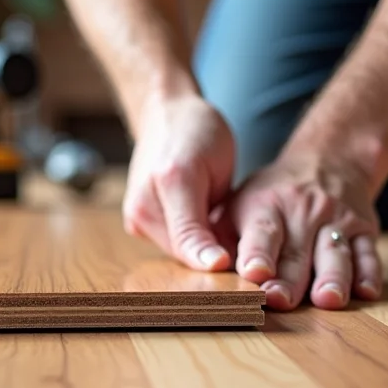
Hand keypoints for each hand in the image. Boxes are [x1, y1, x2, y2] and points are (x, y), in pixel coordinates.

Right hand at [123, 92, 235, 271]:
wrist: (167, 113)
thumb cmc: (196, 133)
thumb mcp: (210, 169)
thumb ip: (202, 222)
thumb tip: (212, 265)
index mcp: (161, 194)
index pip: (190, 248)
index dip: (216, 263)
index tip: (242, 275)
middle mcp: (141, 211)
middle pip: (185, 256)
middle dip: (215, 258)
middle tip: (249, 260)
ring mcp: (138, 218)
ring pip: (182, 253)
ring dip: (206, 251)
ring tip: (234, 242)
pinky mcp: (141, 222)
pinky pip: (176, 242)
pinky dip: (196, 241)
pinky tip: (214, 231)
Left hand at [226, 152, 381, 310]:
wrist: (328, 160)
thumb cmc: (271, 196)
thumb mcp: (238, 203)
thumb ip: (221, 237)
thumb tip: (202, 272)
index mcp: (266, 206)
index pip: (262, 232)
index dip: (258, 253)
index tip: (254, 274)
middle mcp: (302, 212)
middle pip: (297, 252)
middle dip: (290, 279)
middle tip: (281, 302)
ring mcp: (336, 220)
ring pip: (335, 253)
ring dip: (333, 278)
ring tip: (328, 300)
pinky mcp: (365, 229)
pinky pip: (369, 253)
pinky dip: (370, 274)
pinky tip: (366, 292)